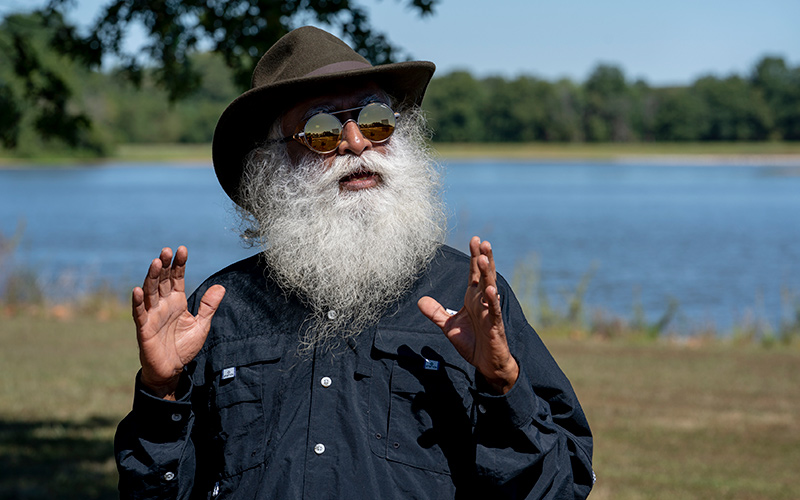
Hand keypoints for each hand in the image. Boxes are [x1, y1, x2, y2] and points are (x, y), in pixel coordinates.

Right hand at [132, 246, 224, 398]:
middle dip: (164, 265)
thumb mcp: (201, 325)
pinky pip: (139, 313)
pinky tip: (137, 290)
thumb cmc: (184, 346)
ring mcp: (152, 315)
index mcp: (177, 301)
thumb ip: (209, 306)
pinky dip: (138, 302)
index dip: (178, 264)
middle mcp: (163, 304)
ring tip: (155, 262)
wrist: (172, 370)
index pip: (176, 278)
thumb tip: (221, 287)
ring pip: (150, 292)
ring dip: (151, 277)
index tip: (182, 250)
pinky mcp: (144, 328)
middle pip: (161, 280)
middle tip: (166, 251)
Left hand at [418, 237, 518, 393]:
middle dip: (483, 258)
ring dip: (488, 273)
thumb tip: (420, 300)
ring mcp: (490, 312)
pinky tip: (490, 290)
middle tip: (482, 241)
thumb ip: (436, 312)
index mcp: (473, 298)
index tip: (474, 239)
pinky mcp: (494, 326)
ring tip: (485, 258)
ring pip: (490, 288)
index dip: (474, 257)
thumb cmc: (472, 342)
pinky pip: (494, 311)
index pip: (474, 273)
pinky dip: (492, 301)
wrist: (486, 364)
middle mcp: (483, 301)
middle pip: (484, 275)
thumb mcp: (448, 326)